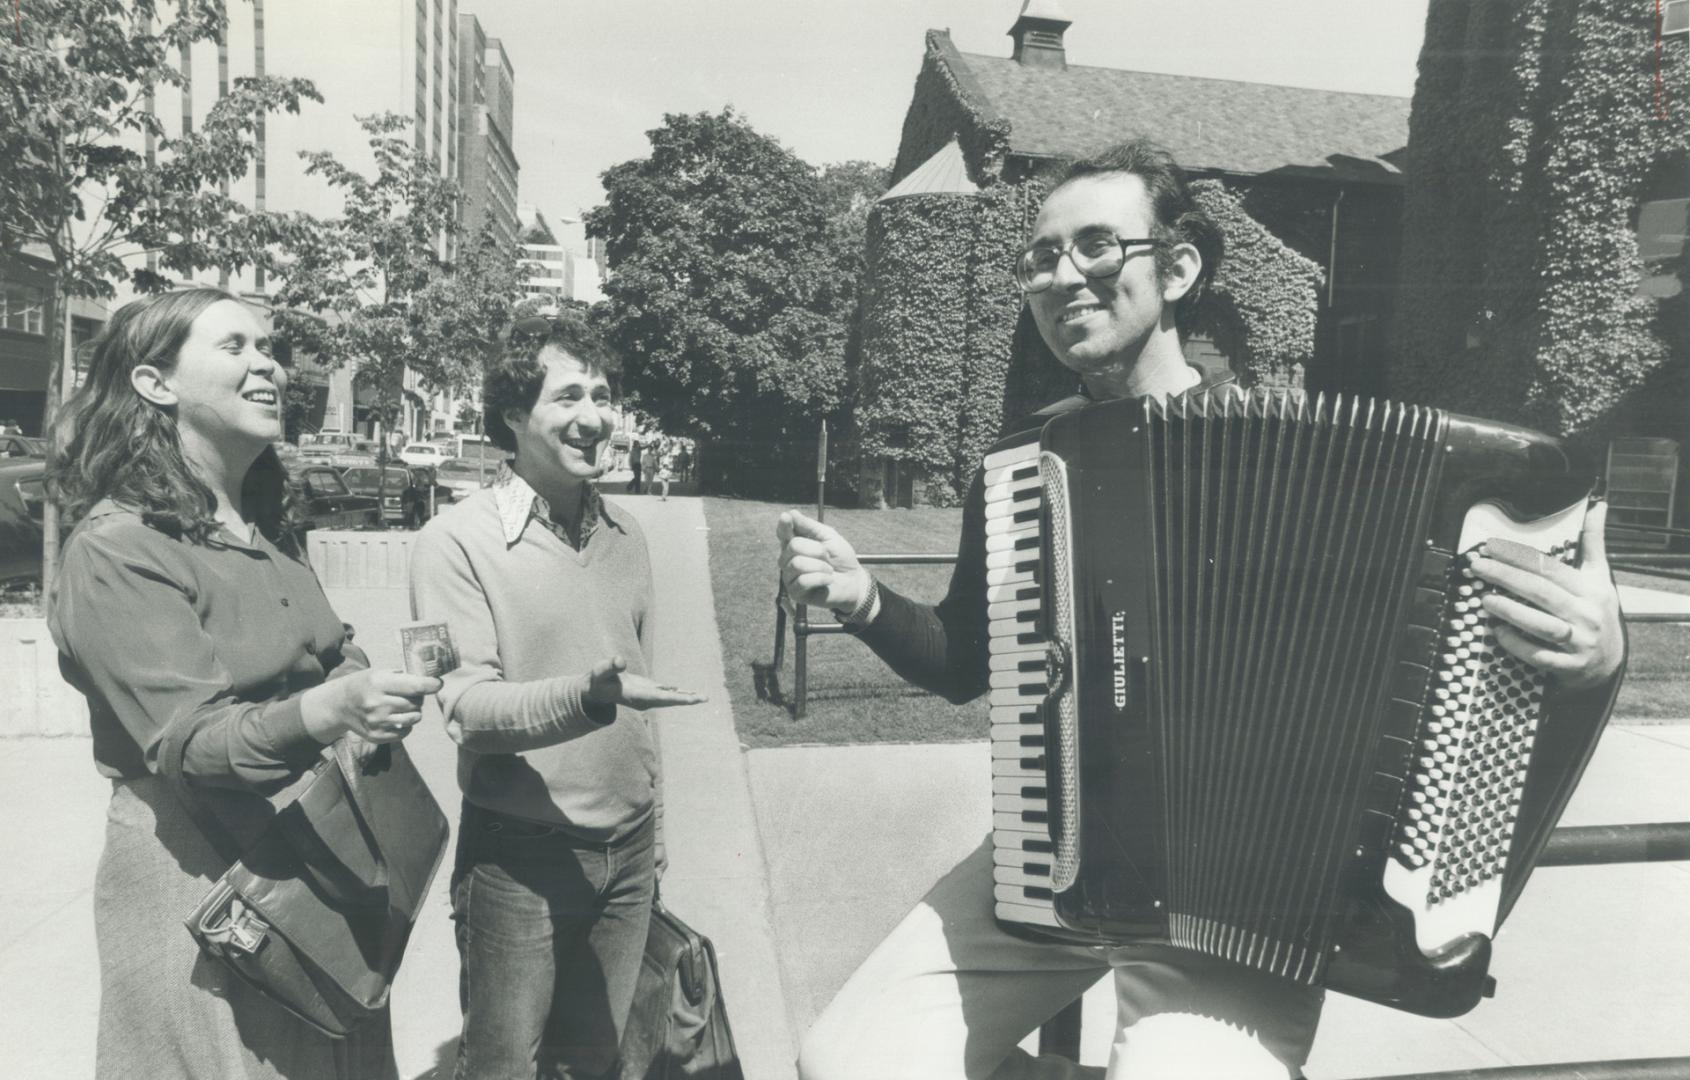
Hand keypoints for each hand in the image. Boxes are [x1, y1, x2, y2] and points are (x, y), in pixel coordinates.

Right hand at [301, 669, 442, 743]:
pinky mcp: (376, 736)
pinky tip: (395, 717)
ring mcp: (376, 722)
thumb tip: (431, 680)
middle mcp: (377, 704)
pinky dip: (406, 725)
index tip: (438, 683)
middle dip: (418, 698)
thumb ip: (404, 676)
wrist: (339, 705)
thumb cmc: (365, 684)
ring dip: (414, 712)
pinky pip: (405, 732)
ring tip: (403, 706)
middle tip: (409, 694)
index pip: (414, 686)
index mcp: (379, 683)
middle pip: (416, 703)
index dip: (430, 685)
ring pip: (414, 718)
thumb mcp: (379, 672)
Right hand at [583, 656, 705, 709]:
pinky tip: (690, 692)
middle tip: (705, 698)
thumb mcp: (600, 671)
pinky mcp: (649, 691)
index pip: (660, 697)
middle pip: (670, 700)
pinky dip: (679, 692)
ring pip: (670, 697)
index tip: (691, 700)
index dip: (676, 698)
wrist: (596, 690)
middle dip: (687, 699)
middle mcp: (645, 699)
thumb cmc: (597, 680)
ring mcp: (648, 696)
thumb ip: (610, 666)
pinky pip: (667, 693)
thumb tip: (620, 660)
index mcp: (637, 696)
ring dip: (686, 697)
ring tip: (704, 697)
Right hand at [777, 510, 870, 615]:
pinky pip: (803, 581)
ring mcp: (790, 577)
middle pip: (793, 546)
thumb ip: (810, 526)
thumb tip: (791, 513)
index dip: (783, 525)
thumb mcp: (829, 537)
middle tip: (827, 557)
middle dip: (817, 550)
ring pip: (797, 564)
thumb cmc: (841, 558)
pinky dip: (821, 578)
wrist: (854, 580)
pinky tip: (827, 580)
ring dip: (820, 565)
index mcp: (795, 544)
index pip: (783, 533)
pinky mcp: (796, 593)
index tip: (786, 517)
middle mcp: (788, 560)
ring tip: (829, 570)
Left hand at [1467, 500, 1623, 691]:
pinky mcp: (1569, 667)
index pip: (1551, 569)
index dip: (1519, 557)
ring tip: (1484, 600)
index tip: (1491, 547)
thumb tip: (1599, 505)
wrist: (1610, 662)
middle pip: (1541, 592)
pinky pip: (1539, 656)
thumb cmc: (1596, 611)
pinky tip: (1498, 633)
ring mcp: (1579, 642)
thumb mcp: (1599, 576)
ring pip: (1541, 625)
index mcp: (1592, 589)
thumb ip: (1593, 542)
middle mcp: (1587, 614)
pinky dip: (1517, 644)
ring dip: (1510, 611)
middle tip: (1477, 566)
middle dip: (1506, 577)